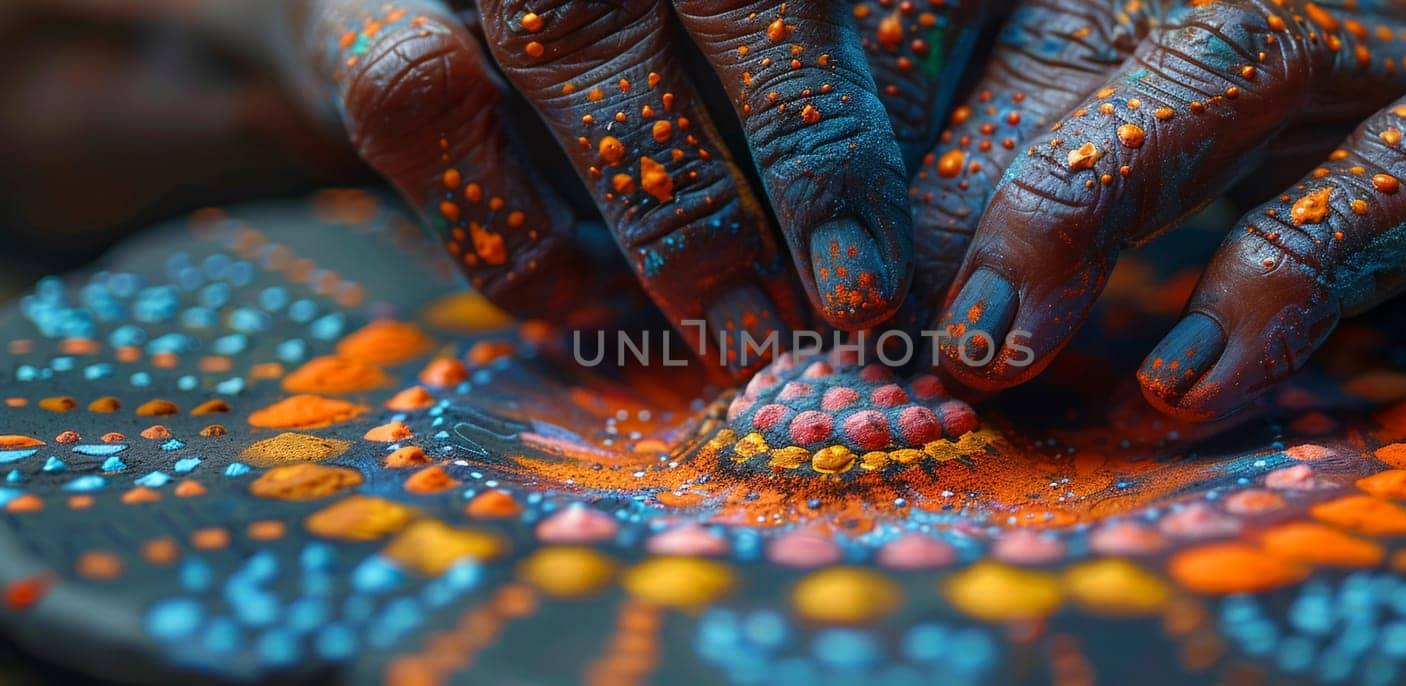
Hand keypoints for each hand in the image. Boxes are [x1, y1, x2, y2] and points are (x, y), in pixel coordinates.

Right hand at [300, 0, 997, 376]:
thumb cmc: (630, 51)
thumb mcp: (732, 63)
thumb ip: (816, 102)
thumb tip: (924, 256)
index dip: (861, 114)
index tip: (906, 240)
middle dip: (805, 147)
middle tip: (855, 297)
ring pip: (579, 41)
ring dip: (672, 206)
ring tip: (746, 333)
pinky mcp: (355, 13)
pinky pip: (425, 104)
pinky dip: (508, 228)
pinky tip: (576, 310)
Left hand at [910, 0, 1405, 418]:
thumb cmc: (1382, 233)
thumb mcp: (1210, 228)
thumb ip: (1090, 247)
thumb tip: (928, 324)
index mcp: (1199, 26)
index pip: (1026, 17)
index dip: (909, 110)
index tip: (828, 259)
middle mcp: (1297, 10)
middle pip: (1103, 15)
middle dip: (968, 167)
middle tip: (879, 317)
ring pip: (1237, 51)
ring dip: (1088, 196)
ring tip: (995, 350)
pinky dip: (1280, 275)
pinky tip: (1191, 384)